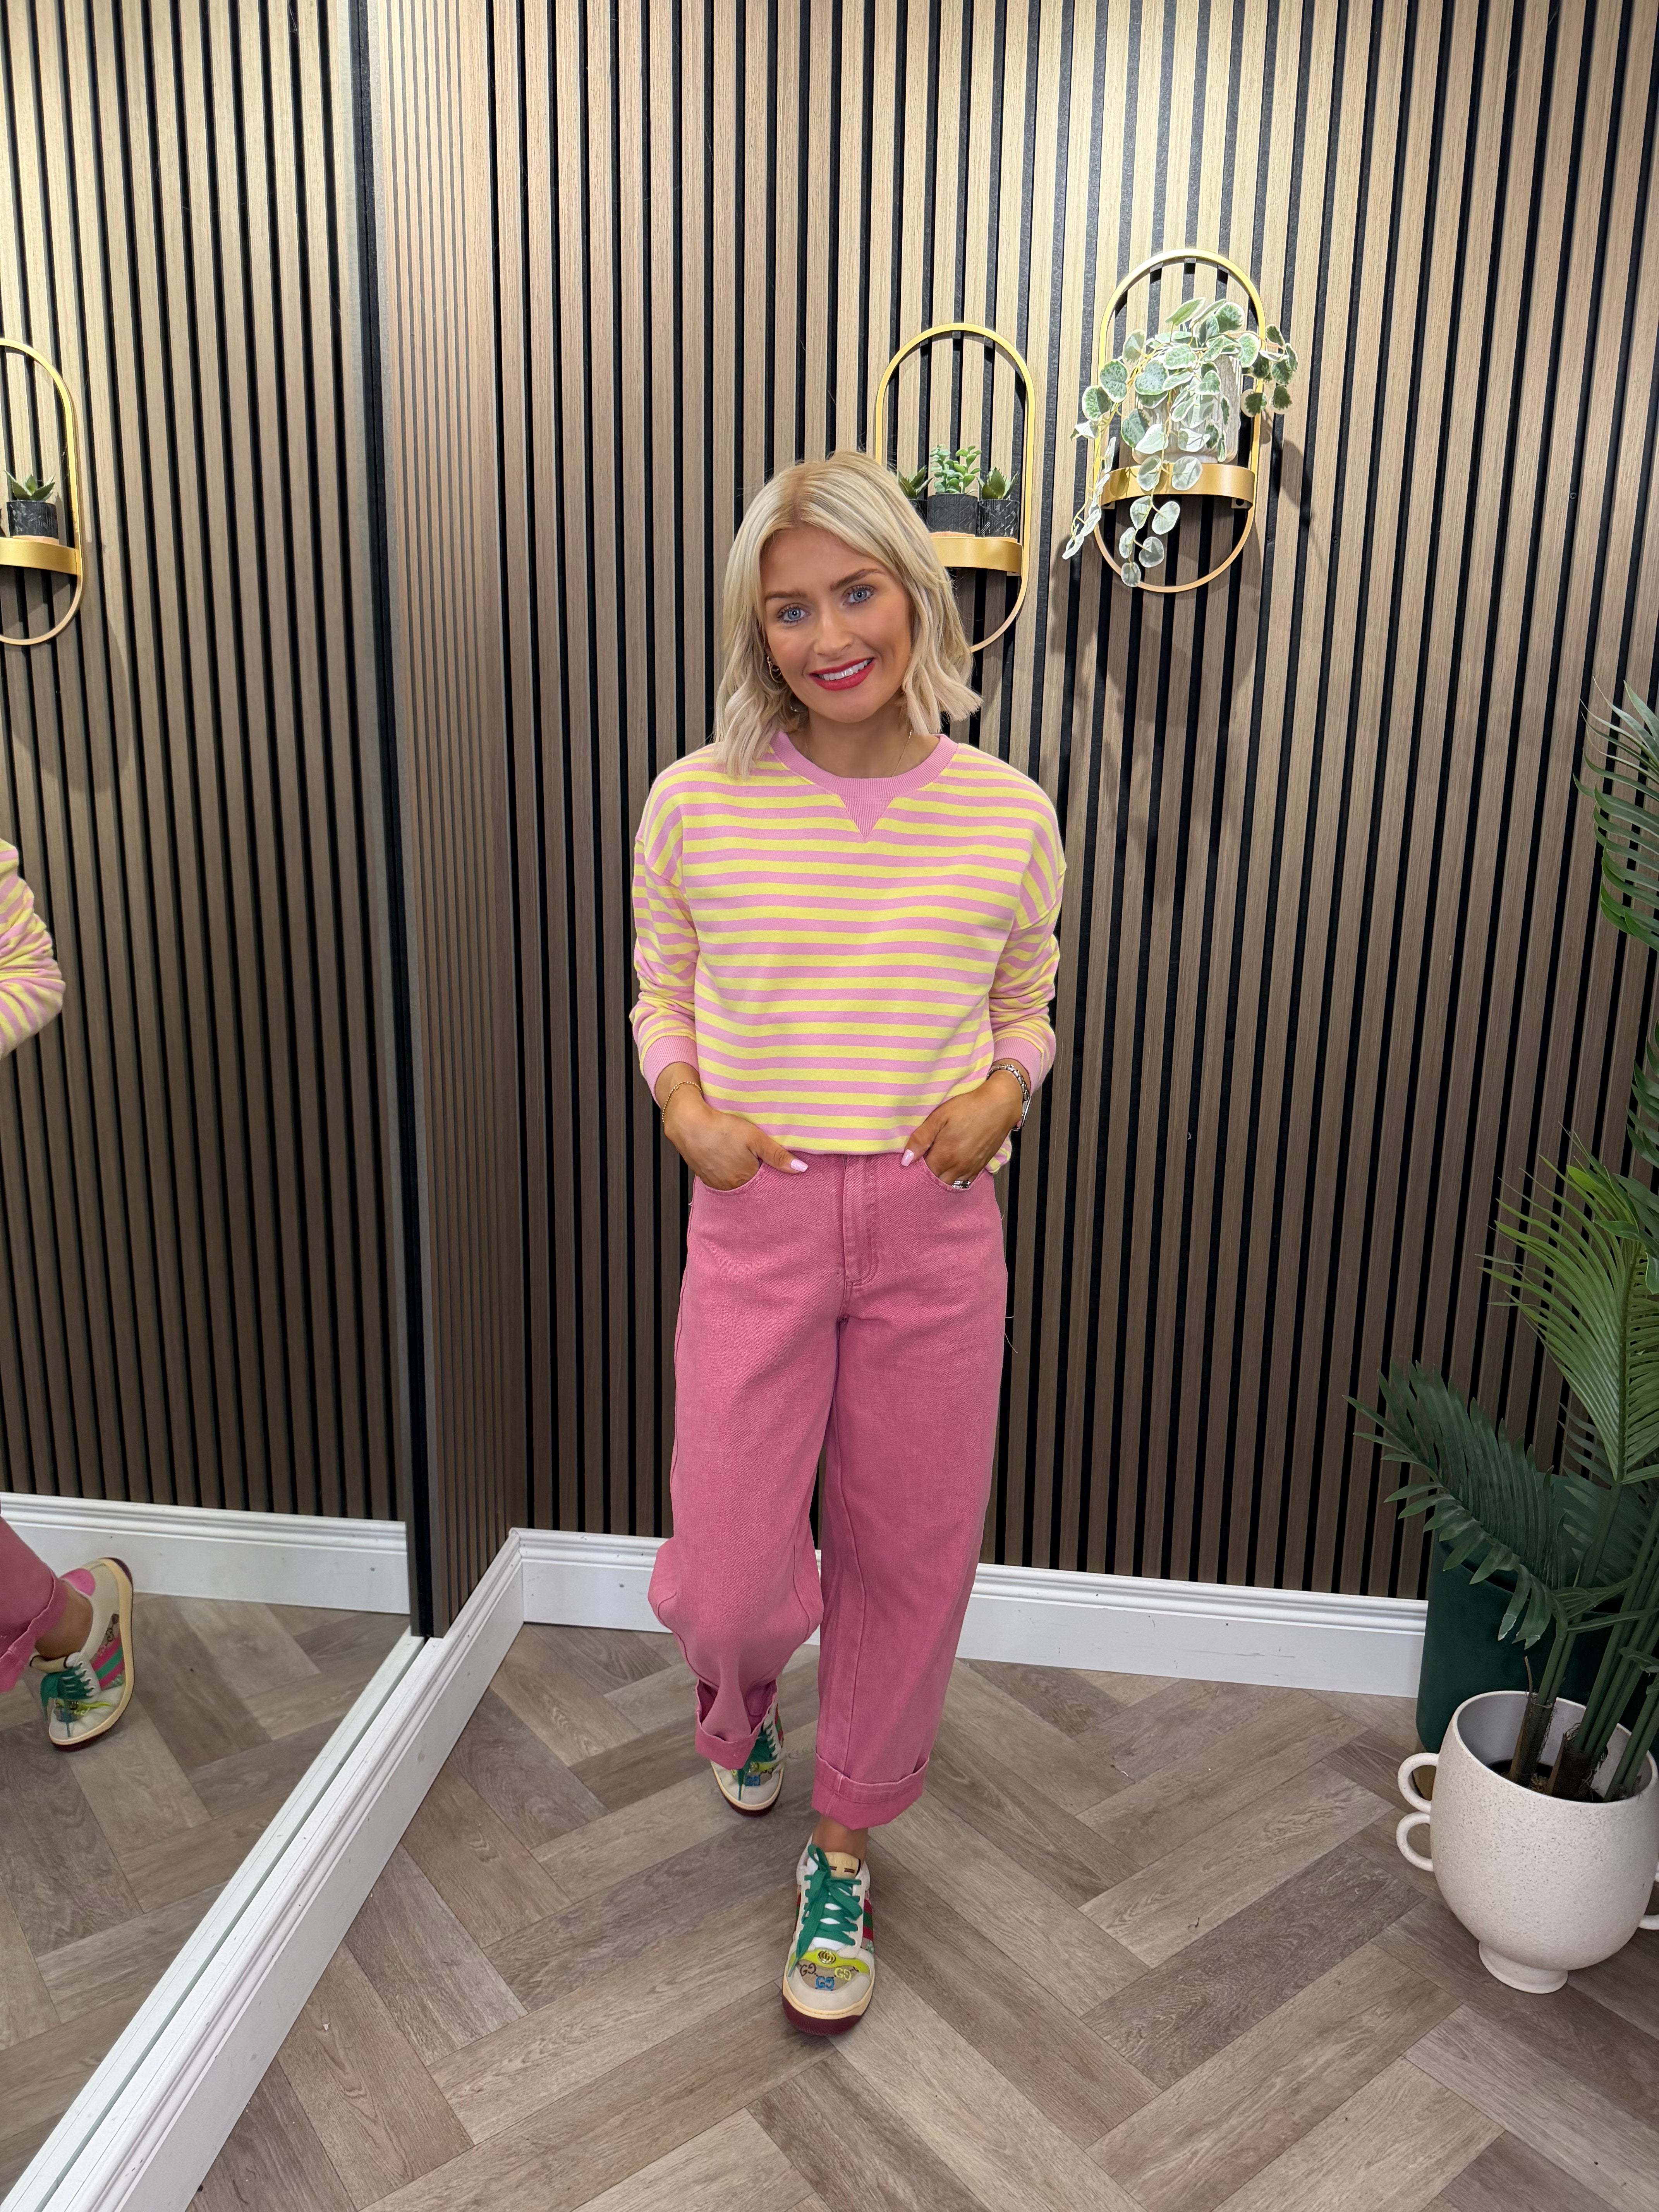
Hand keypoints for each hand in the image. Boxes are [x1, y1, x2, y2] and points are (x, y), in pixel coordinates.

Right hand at [663, 1089, 807, 1189]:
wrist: (687, 1123)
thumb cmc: (721, 1128)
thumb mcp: (755, 1138)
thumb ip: (778, 1155)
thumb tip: (801, 1169)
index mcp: (745, 1179)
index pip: (765, 1183)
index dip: (770, 1173)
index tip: (772, 1165)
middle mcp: (730, 1186)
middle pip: (750, 1183)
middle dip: (756, 1173)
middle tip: (755, 1157)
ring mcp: (715, 1182)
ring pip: (735, 1180)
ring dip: (740, 1171)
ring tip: (740, 1155)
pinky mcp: (703, 1176)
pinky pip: (721, 1177)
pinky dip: (726, 1169)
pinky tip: (726, 1156)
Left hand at [900, 1073, 1024, 1185]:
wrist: (1000, 1105)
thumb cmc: (969, 1107)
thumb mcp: (940, 1116)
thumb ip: (921, 1138)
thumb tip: (906, 1160)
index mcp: (945, 1155)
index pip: (923, 1173)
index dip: (915, 1168)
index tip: (912, 1160)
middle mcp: (958, 1167)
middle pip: (936, 1181)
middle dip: (927, 1175)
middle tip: (923, 1162)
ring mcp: (971, 1168)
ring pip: (950, 1183)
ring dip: (941, 1177)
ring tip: (936, 1165)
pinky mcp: (981, 1166)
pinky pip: (964, 1181)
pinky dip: (955, 1178)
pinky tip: (951, 1167)